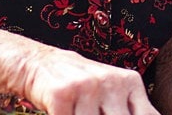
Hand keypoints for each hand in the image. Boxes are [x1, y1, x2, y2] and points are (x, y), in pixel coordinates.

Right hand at [22, 49, 159, 114]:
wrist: (39, 63)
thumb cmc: (82, 85)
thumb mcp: (114, 92)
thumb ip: (132, 108)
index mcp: (130, 82)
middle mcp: (111, 81)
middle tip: (96, 114)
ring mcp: (87, 86)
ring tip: (79, 111)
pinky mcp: (61, 93)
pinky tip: (63, 111)